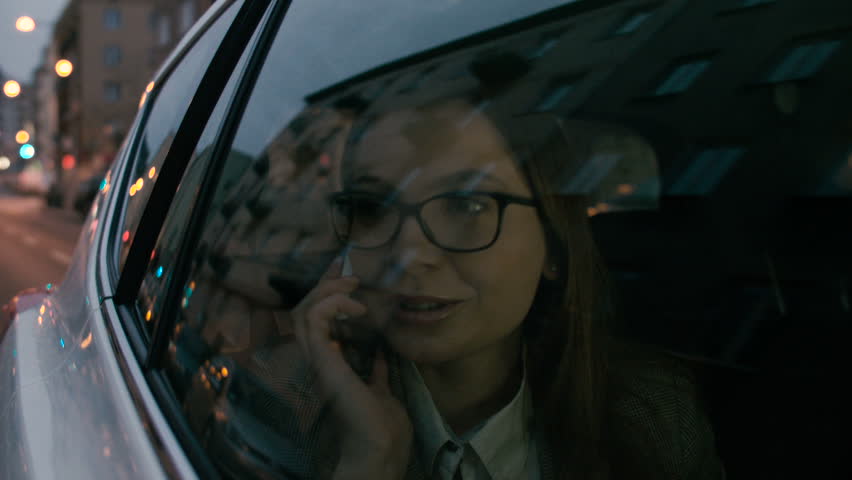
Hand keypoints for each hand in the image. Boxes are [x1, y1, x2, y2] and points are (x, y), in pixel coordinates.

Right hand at [291, 257, 411, 478]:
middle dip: (323, 286)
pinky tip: (356, 307)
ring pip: (302, 312)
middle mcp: (317, 360)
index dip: (326, 296)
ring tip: (351, 286)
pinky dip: (331, 304)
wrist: (380, 446)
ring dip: (326, 291)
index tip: (345, 278)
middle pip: (303, 312)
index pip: (316, 323)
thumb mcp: (381, 389)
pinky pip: (314, 320)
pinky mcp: (322, 360)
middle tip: (346, 273)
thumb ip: (377, 373)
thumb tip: (382, 358)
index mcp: (329, 365)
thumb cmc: (382, 426)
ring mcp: (317, 360)